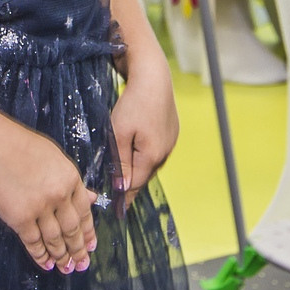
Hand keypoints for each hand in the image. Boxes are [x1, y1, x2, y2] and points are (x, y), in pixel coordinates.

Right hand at [0, 129, 95, 272]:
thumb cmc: (22, 147)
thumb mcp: (55, 158)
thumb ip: (73, 180)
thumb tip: (92, 197)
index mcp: (71, 179)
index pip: (85, 212)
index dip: (89, 232)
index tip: (92, 246)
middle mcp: (59, 196)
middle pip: (72, 230)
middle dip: (78, 250)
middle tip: (82, 264)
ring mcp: (40, 209)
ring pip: (55, 240)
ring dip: (62, 257)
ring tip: (67, 268)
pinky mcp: (20, 219)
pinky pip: (33, 242)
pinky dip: (41, 256)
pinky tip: (46, 264)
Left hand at [111, 67, 178, 202]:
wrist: (153, 77)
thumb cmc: (132, 103)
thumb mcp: (118, 134)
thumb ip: (120, 162)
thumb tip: (122, 188)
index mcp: (152, 156)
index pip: (135, 185)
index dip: (124, 198)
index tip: (117, 212)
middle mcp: (165, 152)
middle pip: (143, 175)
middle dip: (131, 184)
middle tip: (117, 197)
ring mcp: (171, 142)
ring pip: (150, 163)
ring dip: (138, 169)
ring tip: (124, 177)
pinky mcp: (172, 132)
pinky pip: (156, 151)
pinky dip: (145, 155)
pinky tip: (136, 152)